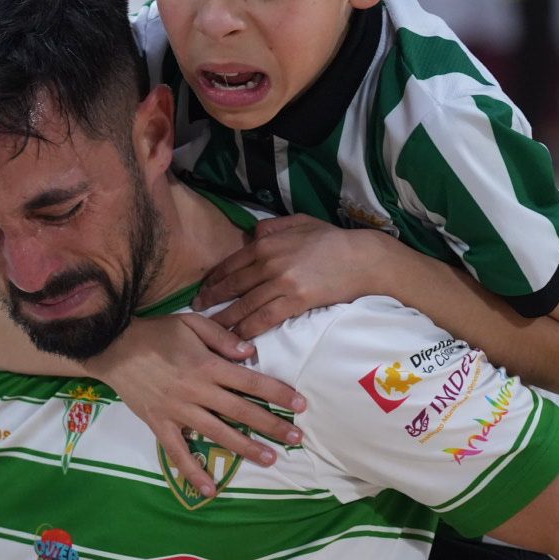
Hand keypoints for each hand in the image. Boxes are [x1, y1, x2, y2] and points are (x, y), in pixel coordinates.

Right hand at [88, 314, 306, 499]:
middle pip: (241, 411)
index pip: (250, 381)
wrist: (112, 346)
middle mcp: (196, 390)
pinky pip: (177, 453)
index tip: (300, 404)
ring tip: (269, 460)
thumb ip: (222, 336)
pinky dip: (193, 473)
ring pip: (217, 433)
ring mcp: (177, 410)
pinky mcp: (159, 424)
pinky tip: (210, 490)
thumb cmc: (155, 332)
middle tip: (296, 439)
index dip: (277, 393)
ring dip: (245, 448)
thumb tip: (251, 353)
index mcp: (206, 365)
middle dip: (271, 425)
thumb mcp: (190, 322)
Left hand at [192, 214, 382, 338]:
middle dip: (212, 300)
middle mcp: (268, 263)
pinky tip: (239, 337)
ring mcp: (281, 283)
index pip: (231, 264)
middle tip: (197, 311)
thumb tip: (252, 233)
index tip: (204, 289)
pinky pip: (265, 318)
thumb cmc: (332, 240)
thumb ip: (273, 227)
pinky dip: (249, 329)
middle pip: (233, 286)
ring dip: (226, 319)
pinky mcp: (296, 302)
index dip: (215, 279)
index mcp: (266, 243)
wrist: (362, 258)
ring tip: (212, 330)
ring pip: (245, 305)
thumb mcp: (299, 222)